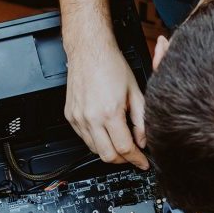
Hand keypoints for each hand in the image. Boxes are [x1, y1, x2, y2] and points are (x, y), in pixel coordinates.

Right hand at [65, 43, 147, 168]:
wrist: (89, 50)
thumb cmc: (111, 65)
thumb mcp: (135, 92)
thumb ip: (141, 120)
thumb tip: (143, 140)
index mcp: (109, 112)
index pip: (125, 148)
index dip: (137, 159)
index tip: (142, 162)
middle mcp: (91, 118)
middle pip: (108, 156)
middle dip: (123, 160)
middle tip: (133, 156)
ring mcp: (77, 118)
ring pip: (94, 150)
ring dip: (109, 151)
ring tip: (120, 142)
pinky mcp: (69, 116)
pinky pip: (83, 138)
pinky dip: (96, 141)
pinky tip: (105, 132)